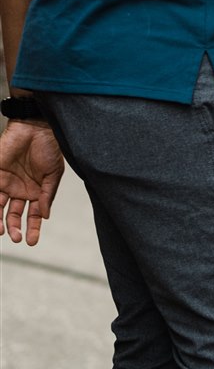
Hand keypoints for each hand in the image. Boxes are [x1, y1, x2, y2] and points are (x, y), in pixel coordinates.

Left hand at [0, 119, 64, 246]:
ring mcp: (6, 183)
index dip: (32, 229)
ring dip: (0, 221)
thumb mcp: (54, 174)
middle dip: (14, 228)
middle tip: (15, 237)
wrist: (35, 127)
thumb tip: (45, 216)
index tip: (31, 241)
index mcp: (35, 192)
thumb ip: (48, 195)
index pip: (32, 215)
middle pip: (14, 215)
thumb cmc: (48, 148)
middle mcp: (19, 190)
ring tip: (2, 231)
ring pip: (0, 207)